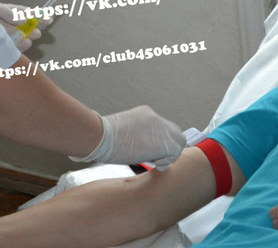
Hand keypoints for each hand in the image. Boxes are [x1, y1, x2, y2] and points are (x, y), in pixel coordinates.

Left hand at [0, 0, 51, 51]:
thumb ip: (7, 12)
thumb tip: (22, 20)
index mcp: (2, 11)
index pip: (22, 12)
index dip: (36, 15)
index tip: (49, 18)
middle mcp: (1, 23)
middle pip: (21, 25)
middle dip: (31, 28)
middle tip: (38, 32)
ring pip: (16, 36)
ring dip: (25, 37)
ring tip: (31, 38)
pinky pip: (9, 46)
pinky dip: (17, 46)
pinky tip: (23, 45)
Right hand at [70, 105, 185, 166]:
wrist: (99, 135)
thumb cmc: (99, 137)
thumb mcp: (117, 132)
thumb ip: (127, 137)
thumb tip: (115, 147)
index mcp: (145, 113)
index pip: (162, 128)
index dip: (160, 141)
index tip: (153, 152)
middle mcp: (155, 117)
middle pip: (174, 132)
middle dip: (168, 147)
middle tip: (157, 159)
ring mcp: (160, 127)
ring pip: (178, 141)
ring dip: (169, 154)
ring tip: (155, 161)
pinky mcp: (163, 140)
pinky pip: (175, 151)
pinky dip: (168, 160)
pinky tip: (156, 164)